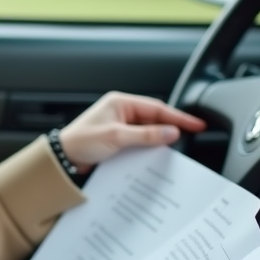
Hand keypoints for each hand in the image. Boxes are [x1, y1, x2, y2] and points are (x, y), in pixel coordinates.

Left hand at [57, 91, 205, 172]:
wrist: (63, 157)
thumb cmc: (82, 141)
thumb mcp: (116, 137)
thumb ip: (145, 135)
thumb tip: (171, 132)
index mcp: (121, 102)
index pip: (157, 107)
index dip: (178, 116)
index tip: (196, 124)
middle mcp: (122, 111)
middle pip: (154, 118)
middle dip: (171, 128)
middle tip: (191, 137)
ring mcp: (120, 125)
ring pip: (148, 130)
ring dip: (159, 139)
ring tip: (175, 149)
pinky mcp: (118, 138)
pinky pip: (140, 140)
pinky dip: (149, 147)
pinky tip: (156, 155)